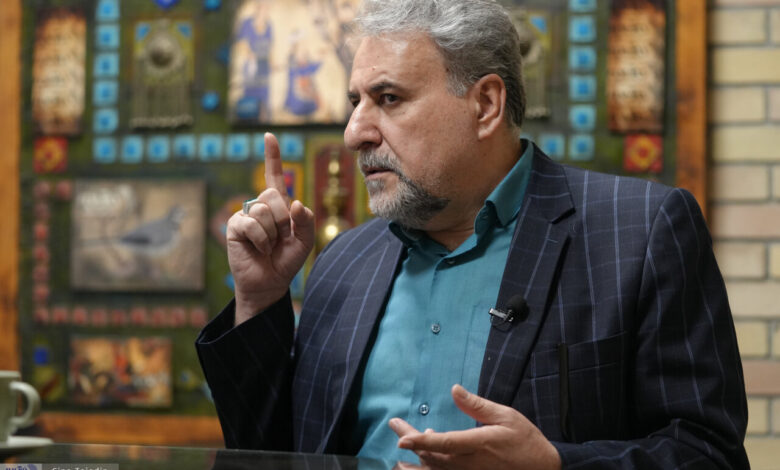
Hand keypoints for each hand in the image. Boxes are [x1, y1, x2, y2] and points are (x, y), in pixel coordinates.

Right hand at [227, 133, 314, 325]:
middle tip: (280, 238)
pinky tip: (258, 249)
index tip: (269, 136)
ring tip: (268, 246)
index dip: (272, 156)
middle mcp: (261, 205)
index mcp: (279, 204)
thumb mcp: (305, 240)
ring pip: (263, 210)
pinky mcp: (235, 226)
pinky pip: (252, 224)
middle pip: (274, 195)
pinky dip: (261, 239)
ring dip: (272, 233)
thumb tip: (294, 204)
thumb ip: (306, 221)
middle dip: (283, 219)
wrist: (270, 282)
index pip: (275, 176)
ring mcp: (246, 214)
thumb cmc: (287, 259)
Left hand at [389, 385, 560, 469]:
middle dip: (411, 440)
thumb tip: (454, 389)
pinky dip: (431, 463)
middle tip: (395, 425)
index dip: (420, 441)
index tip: (401, 438)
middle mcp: (470, 463)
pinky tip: (428, 451)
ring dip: (418, 453)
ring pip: (435, 467)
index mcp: (479, 444)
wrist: (543, 469)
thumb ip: (477, 405)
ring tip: (406, 438)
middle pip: (432, 455)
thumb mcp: (506, 416)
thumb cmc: (526, 441)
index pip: (443, 443)